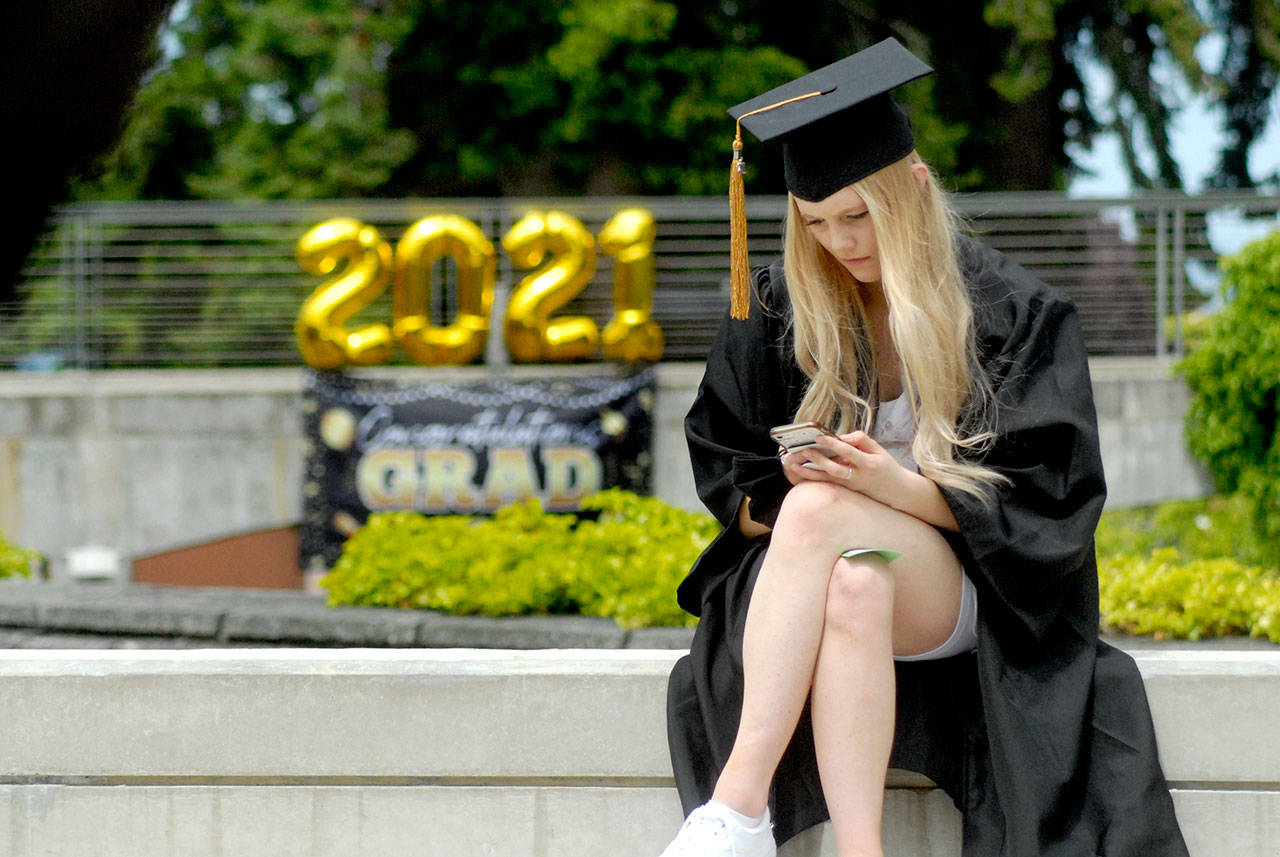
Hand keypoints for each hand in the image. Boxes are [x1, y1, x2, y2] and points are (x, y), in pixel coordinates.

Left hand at [779, 430, 906, 504]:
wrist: (896, 490)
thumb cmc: (886, 466)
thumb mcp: (878, 449)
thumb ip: (860, 439)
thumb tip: (841, 437)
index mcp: (868, 464)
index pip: (848, 452)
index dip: (833, 444)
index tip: (819, 436)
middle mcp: (858, 477)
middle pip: (835, 469)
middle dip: (818, 460)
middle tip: (804, 450)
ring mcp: (851, 486)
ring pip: (827, 480)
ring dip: (809, 472)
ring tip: (794, 464)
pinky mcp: (846, 491)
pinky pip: (827, 484)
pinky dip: (813, 479)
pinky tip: (800, 473)